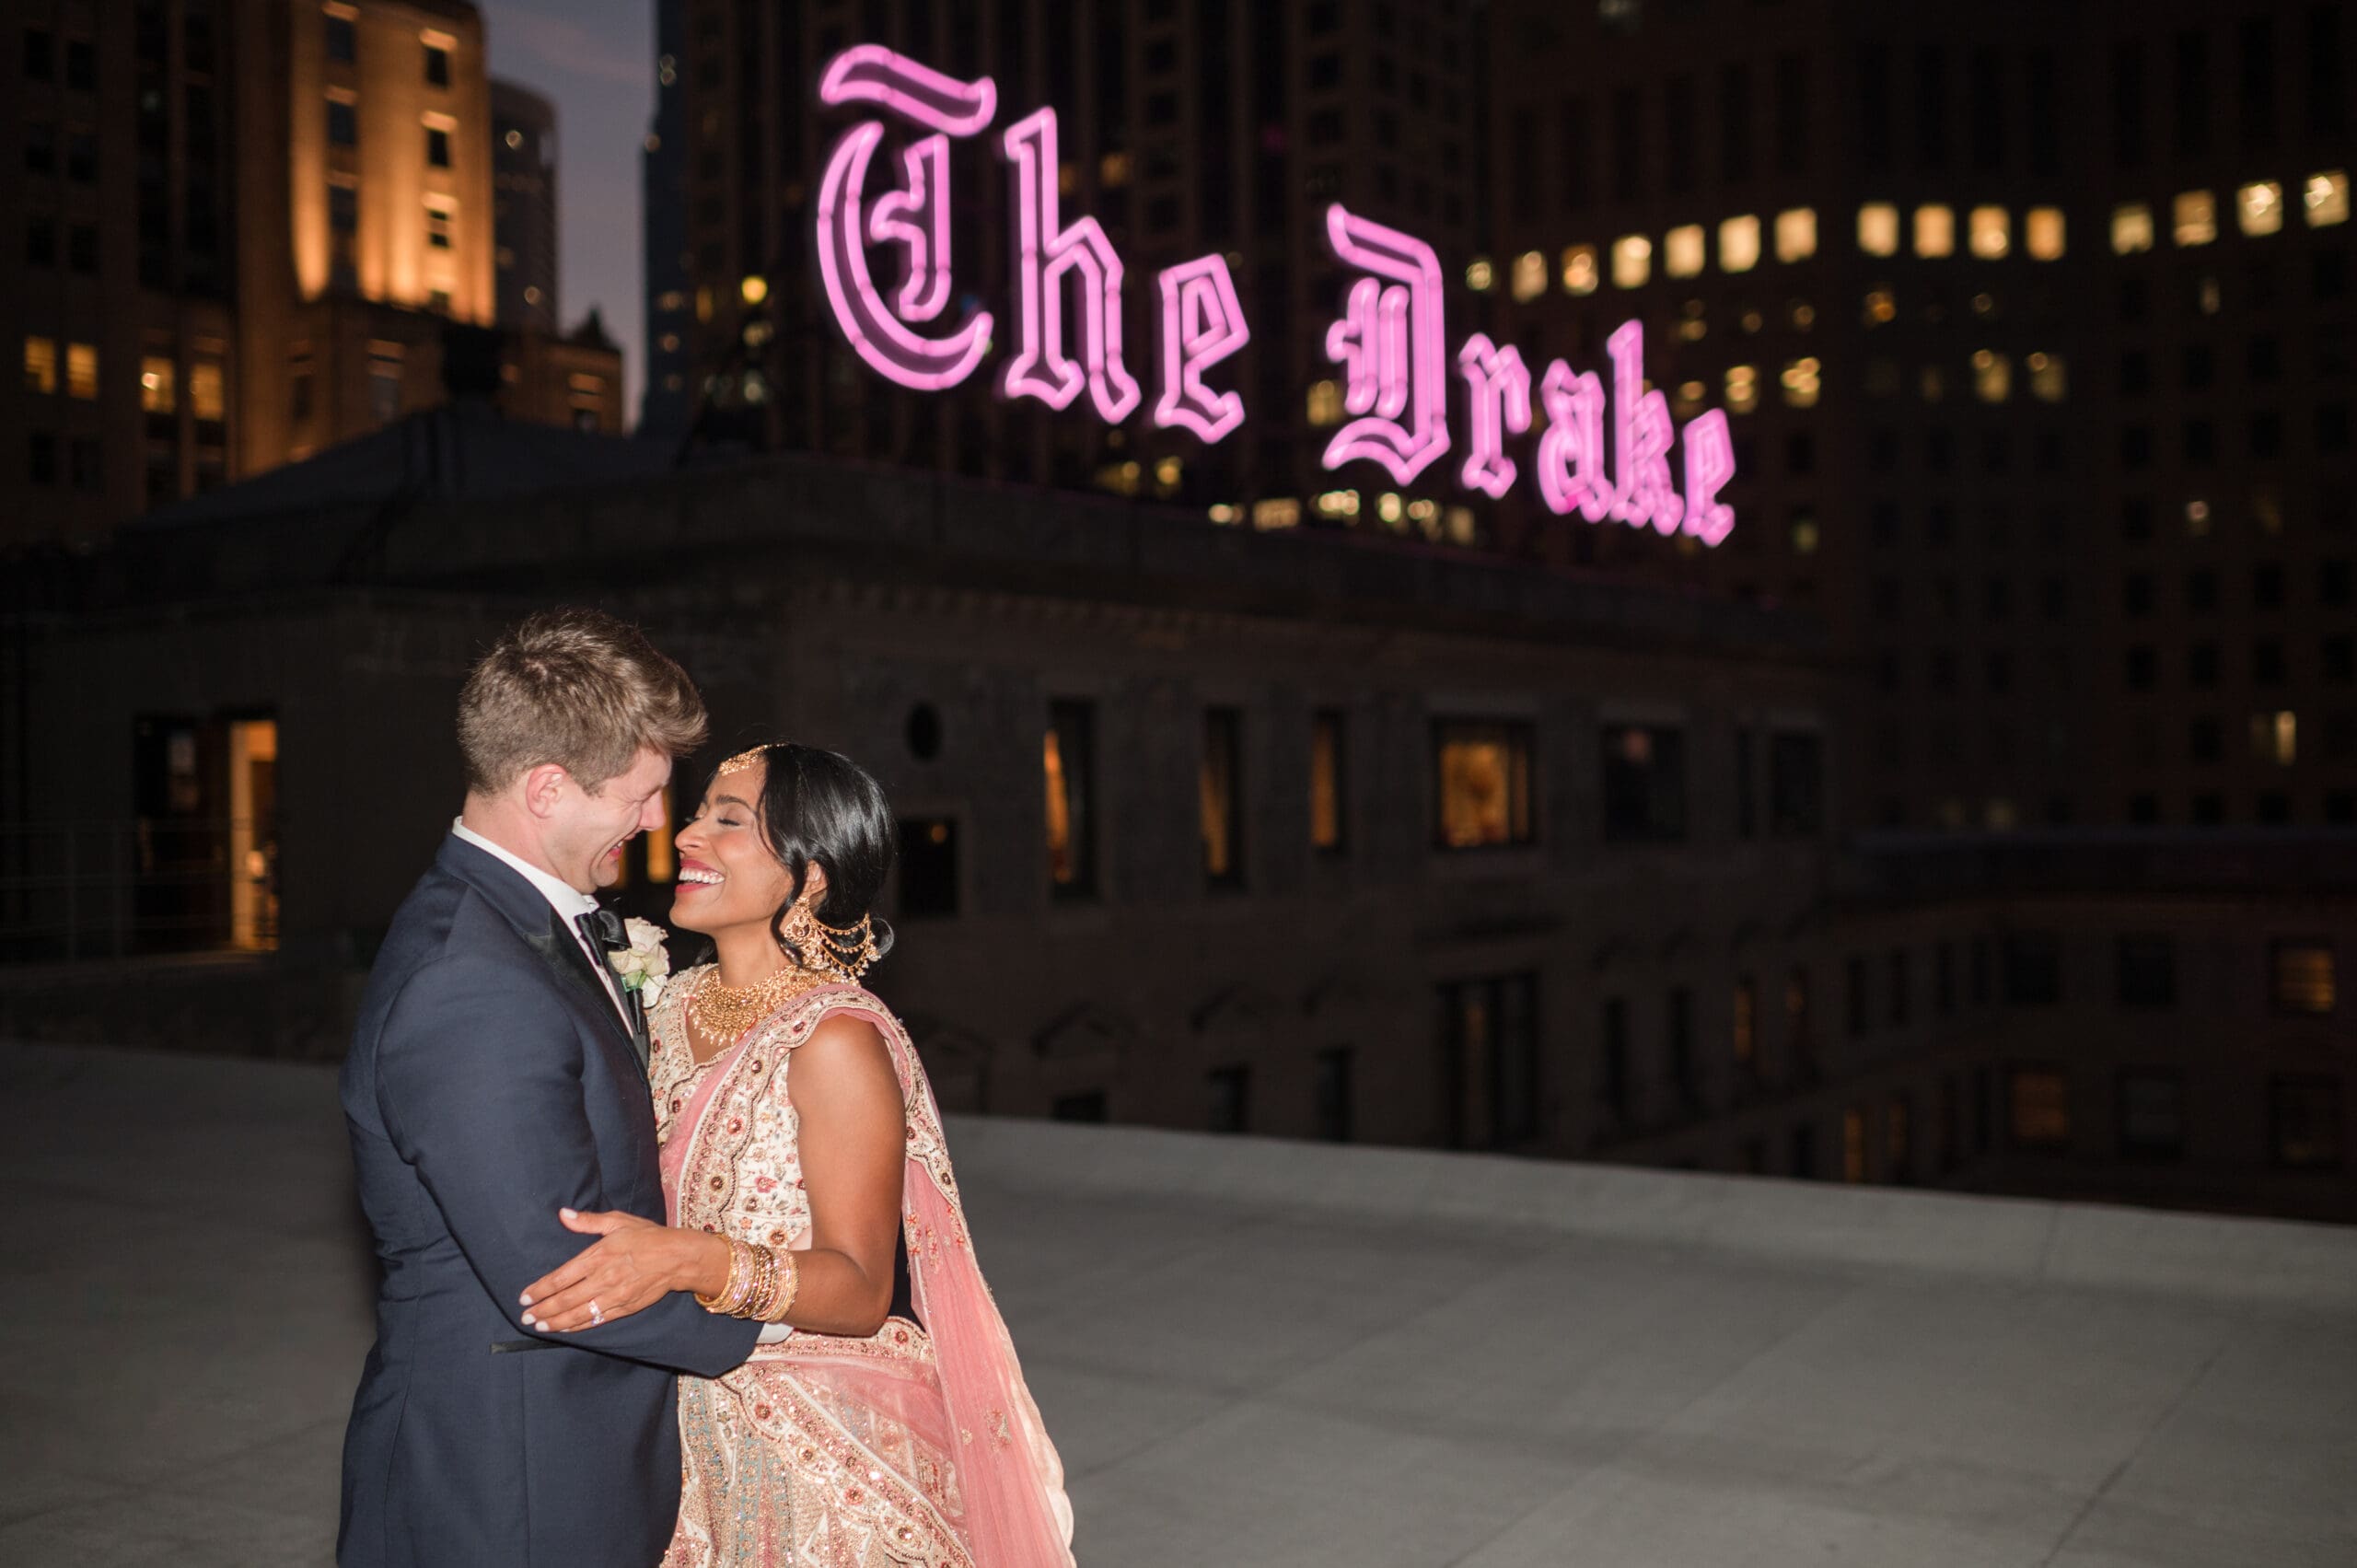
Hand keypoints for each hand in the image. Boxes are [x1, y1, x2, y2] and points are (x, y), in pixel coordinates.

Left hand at [518, 1209, 719, 1333]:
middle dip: (542, 1310)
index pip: (561, 1277)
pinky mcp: (625, 1307)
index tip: (524, 1297)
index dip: (540, 1289)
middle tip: (525, 1316)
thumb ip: (588, 1221)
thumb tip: (563, 1214)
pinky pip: (597, 1320)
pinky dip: (578, 1326)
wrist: (678, 1257)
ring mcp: (614, 1296)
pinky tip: (565, 1329)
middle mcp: (603, 1278)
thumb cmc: (647, 1236)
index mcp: (598, 1255)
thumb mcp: (618, 1221)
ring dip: (556, 1322)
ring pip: (578, 1314)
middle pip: (565, 1299)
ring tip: (539, 1326)